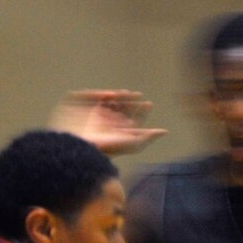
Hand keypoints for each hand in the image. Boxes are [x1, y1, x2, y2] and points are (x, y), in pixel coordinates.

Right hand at [49, 89, 166, 156]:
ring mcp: (93, 115)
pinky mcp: (82, 109)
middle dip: (130, 102)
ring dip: (118, 97)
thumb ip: (147, 138)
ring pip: (109, 101)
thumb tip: (164, 132)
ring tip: (125, 94)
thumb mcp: (130, 145)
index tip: (148, 104)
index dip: (141, 111)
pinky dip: (101, 95)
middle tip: (138, 96)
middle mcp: (105, 124)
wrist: (77, 147)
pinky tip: (111, 95)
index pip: (131, 120)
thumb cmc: (105, 149)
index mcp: (116, 133)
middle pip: (121, 109)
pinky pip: (92, 97)